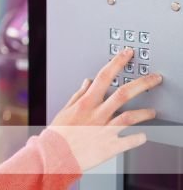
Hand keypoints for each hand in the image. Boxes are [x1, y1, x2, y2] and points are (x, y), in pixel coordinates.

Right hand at [48, 47, 162, 171]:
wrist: (55, 156)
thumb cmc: (59, 135)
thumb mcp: (65, 110)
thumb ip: (79, 95)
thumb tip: (87, 82)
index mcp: (85, 103)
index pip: (103, 77)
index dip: (117, 63)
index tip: (127, 54)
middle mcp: (97, 115)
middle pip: (123, 94)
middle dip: (142, 83)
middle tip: (155, 78)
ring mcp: (105, 130)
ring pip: (131, 117)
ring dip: (145, 113)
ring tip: (152, 111)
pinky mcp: (110, 147)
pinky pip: (130, 141)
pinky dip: (139, 138)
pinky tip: (143, 135)